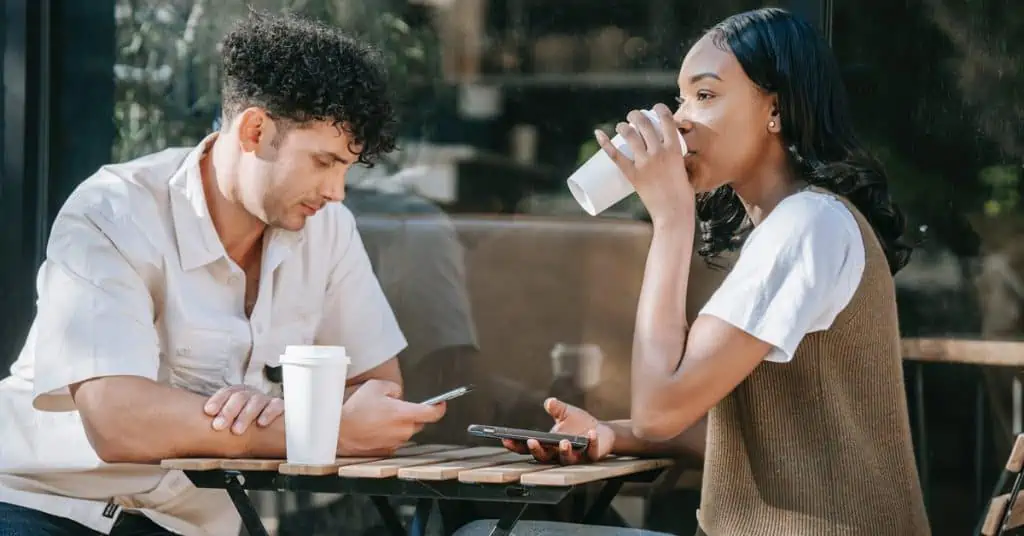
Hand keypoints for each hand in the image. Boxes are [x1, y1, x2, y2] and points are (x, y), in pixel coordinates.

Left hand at [204, 385, 282, 434]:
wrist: (272, 430)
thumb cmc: (246, 427)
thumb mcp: (230, 423)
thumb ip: (219, 423)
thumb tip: (195, 433)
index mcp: (238, 395)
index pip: (227, 392)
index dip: (217, 400)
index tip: (208, 411)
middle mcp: (251, 395)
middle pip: (240, 396)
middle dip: (228, 411)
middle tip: (218, 426)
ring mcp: (266, 400)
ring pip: (256, 401)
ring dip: (245, 415)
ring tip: (237, 430)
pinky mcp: (280, 407)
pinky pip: (276, 406)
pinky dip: (269, 413)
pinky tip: (261, 423)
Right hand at [337, 379, 446, 455]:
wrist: (337, 429)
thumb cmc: (355, 407)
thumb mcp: (376, 386)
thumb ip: (395, 389)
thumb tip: (400, 396)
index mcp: (404, 414)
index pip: (432, 414)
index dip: (439, 408)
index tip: (441, 404)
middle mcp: (402, 431)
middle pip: (418, 423)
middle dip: (413, 415)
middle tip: (396, 407)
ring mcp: (394, 443)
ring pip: (405, 432)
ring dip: (399, 425)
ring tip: (381, 417)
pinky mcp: (385, 451)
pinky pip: (393, 440)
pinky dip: (389, 434)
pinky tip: (375, 428)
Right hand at [502, 398, 613, 464]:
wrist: (601, 432)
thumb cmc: (580, 424)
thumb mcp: (566, 413)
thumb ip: (557, 408)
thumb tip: (549, 402)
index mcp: (549, 445)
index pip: (529, 448)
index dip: (516, 445)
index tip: (506, 439)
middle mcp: (559, 455)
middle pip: (544, 457)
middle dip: (537, 450)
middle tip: (531, 441)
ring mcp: (575, 457)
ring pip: (566, 459)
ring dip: (564, 451)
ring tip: (563, 441)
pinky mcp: (591, 456)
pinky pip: (590, 452)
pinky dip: (590, 443)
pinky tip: (591, 434)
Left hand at [595, 103, 693, 223]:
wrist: (674, 213)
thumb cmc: (682, 196)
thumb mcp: (684, 170)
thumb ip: (676, 161)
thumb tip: (669, 156)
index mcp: (674, 149)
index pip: (666, 120)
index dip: (660, 110)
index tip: (655, 108)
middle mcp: (659, 152)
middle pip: (645, 124)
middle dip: (637, 116)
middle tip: (633, 117)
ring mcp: (644, 163)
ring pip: (630, 135)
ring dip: (623, 126)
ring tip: (621, 126)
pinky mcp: (633, 174)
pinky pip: (616, 156)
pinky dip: (605, 144)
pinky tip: (598, 134)